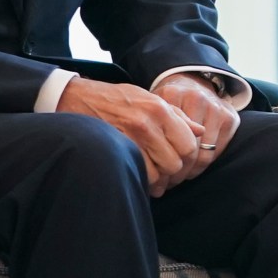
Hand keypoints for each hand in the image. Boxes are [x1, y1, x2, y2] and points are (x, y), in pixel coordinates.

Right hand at [60, 78, 202, 195]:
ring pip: (158, 174)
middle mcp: (148, 123)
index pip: (189, 145)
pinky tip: (139, 175)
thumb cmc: (116, 99)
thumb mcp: (149, 98)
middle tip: (166, 173)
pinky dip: (141, 180)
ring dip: (157, 180)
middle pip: (175, 163)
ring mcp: (130, 137)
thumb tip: (200, 131)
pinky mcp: (114, 148)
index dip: (188, 159)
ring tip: (153, 178)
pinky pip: (138, 174)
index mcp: (160, 109)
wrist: (78, 97)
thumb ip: (177, 116)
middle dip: (172, 172)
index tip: (182, 164)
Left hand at [153, 72, 240, 185]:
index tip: (155, 174)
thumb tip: (145, 160)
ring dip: (192, 171)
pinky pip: (218, 151)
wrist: (194, 84)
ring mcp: (216, 108)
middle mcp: (197, 99)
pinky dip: (206, 164)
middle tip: (168, 183)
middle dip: (177, 171)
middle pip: (187, 148)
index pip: (166, 137)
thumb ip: (150, 127)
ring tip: (180, 178)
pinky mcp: (231, 118)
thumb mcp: (154, 109)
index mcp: (173, 95)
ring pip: (204, 154)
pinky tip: (194, 168)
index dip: (160, 159)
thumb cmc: (168, 104)